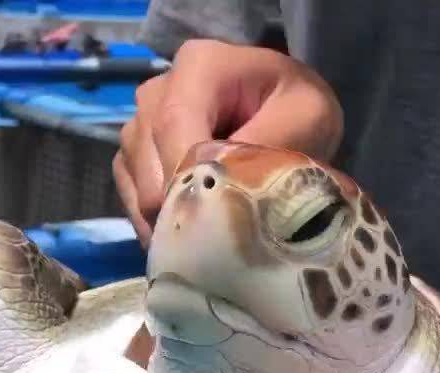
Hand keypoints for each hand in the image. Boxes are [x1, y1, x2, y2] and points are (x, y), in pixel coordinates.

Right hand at [113, 38, 343, 246]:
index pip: (175, 121)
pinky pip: (130, 196)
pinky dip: (156, 221)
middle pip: (149, 156)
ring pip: (137, 182)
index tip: (209, 217)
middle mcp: (157, 90)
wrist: (285, 113)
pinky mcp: (132, 157)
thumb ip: (271, 141)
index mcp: (199, 66)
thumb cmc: (299, 109)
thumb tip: (225, 182)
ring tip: (211, 236)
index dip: (185, 172)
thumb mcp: (310, 116)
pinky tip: (191, 231)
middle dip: (180, 202)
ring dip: (170, 215)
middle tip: (219, 239)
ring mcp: (139, 124)